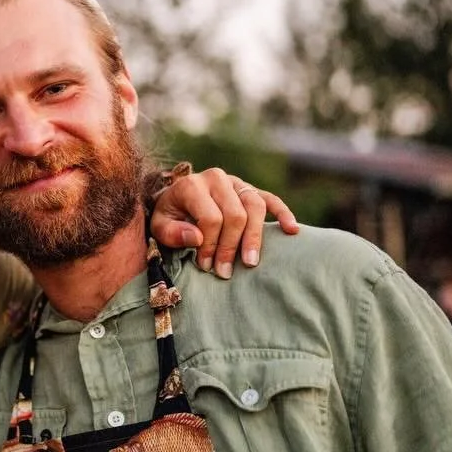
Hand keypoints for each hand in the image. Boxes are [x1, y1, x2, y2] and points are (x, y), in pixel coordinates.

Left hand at [150, 168, 298, 277]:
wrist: (175, 200)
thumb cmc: (169, 216)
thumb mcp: (159, 225)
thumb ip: (172, 232)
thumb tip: (197, 238)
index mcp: (191, 186)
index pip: (210, 218)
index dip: (210, 245)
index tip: (206, 266)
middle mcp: (216, 179)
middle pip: (235, 214)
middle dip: (230, 246)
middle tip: (225, 272)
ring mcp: (236, 182)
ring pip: (255, 206)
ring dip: (254, 237)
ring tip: (251, 262)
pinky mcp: (250, 189)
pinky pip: (271, 199)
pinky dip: (283, 213)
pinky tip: (292, 230)